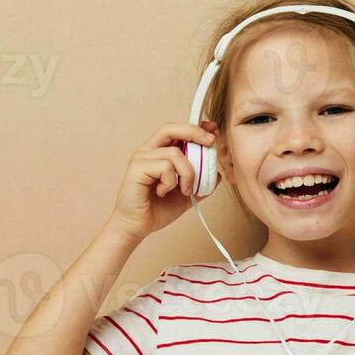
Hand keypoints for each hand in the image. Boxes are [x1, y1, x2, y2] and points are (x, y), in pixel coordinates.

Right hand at [107, 121, 217, 240]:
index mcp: (159, 153)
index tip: (213, 130)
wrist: (137, 227)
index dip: (195, 127)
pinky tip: (163, 192)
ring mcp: (141, 158)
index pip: (177, 131)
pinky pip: (165, 167)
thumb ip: (201, 183)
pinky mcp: (137, 168)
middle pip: (171, 129)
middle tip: (210, 141)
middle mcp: (148, 151)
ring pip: (174, 153)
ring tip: (185, 190)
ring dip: (187, 173)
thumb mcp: (186, 195)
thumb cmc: (157, 209)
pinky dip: (171, 182)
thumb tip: (218, 174)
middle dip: (194, 131)